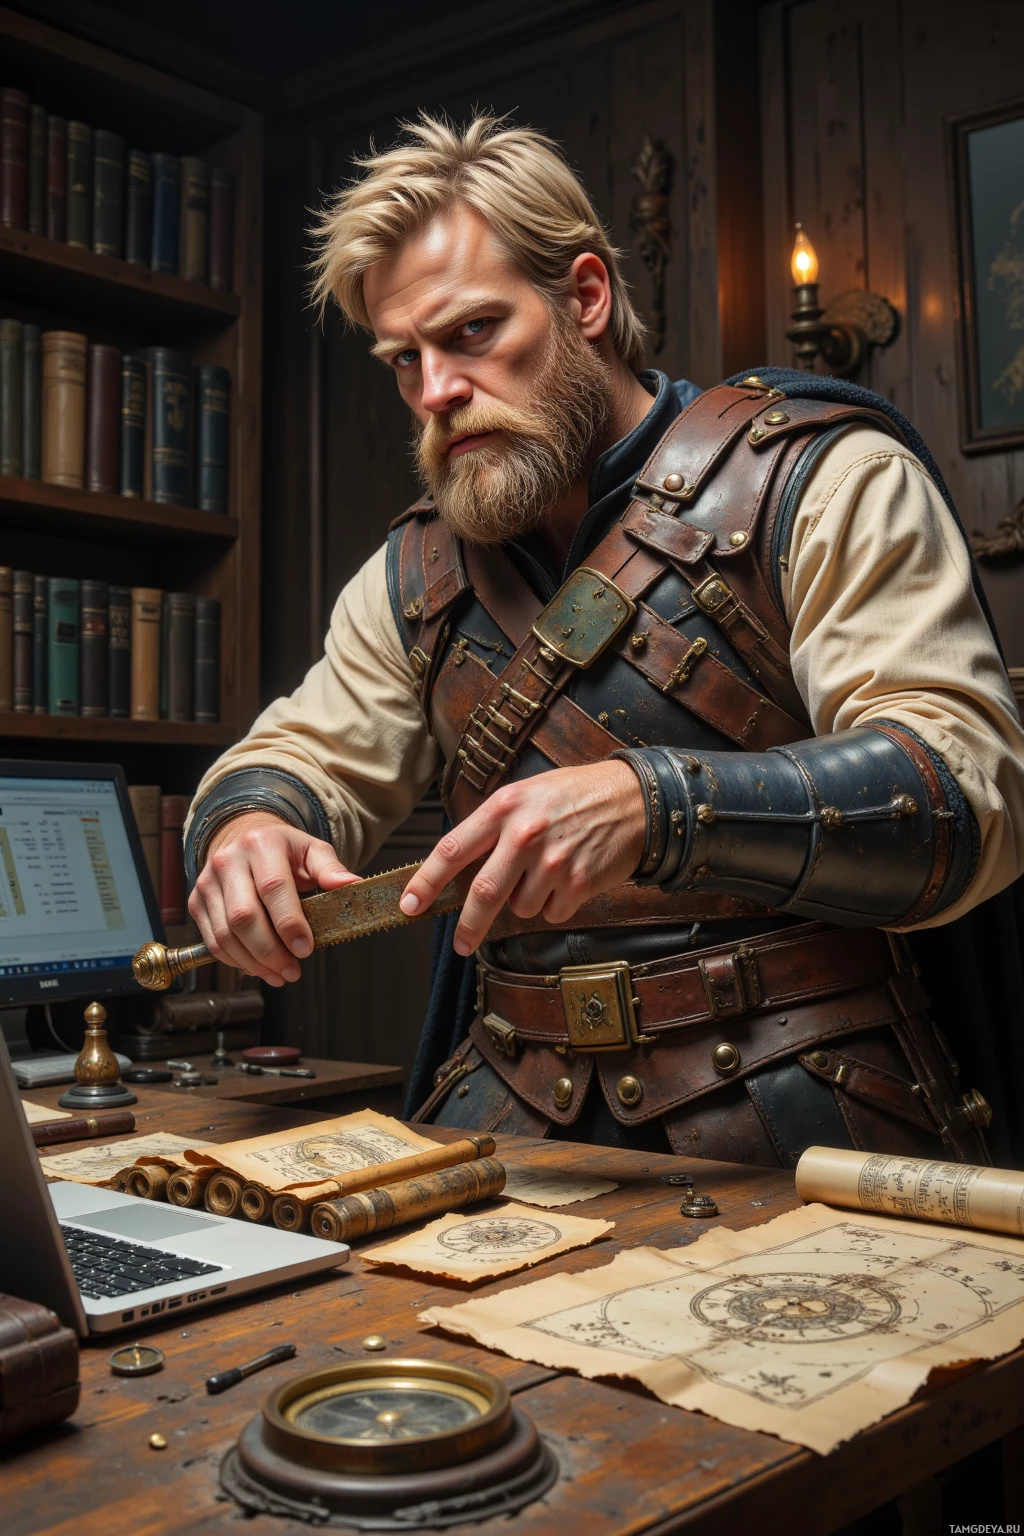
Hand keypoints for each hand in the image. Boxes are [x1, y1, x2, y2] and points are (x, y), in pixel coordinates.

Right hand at [188, 811, 358, 985]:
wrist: (242, 837)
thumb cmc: (282, 850)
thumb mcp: (311, 851)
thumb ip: (331, 868)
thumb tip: (352, 884)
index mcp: (261, 844)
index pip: (273, 888)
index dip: (289, 923)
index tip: (305, 949)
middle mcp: (228, 861)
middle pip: (243, 917)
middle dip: (270, 952)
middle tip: (293, 971)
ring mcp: (207, 883)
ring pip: (225, 935)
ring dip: (253, 963)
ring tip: (280, 975)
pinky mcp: (196, 902)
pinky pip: (212, 942)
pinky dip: (236, 961)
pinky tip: (258, 967)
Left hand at [399, 760, 645, 955]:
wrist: (635, 800)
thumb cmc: (575, 796)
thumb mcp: (526, 794)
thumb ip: (494, 826)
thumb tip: (460, 868)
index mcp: (504, 807)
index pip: (453, 850)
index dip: (426, 881)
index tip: (410, 904)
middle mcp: (524, 834)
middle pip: (483, 893)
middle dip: (468, 925)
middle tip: (460, 943)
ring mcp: (552, 861)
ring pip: (521, 907)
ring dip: (527, 900)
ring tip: (548, 871)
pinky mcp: (577, 883)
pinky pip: (551, 912)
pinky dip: (555, 904)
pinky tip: (569, 877)